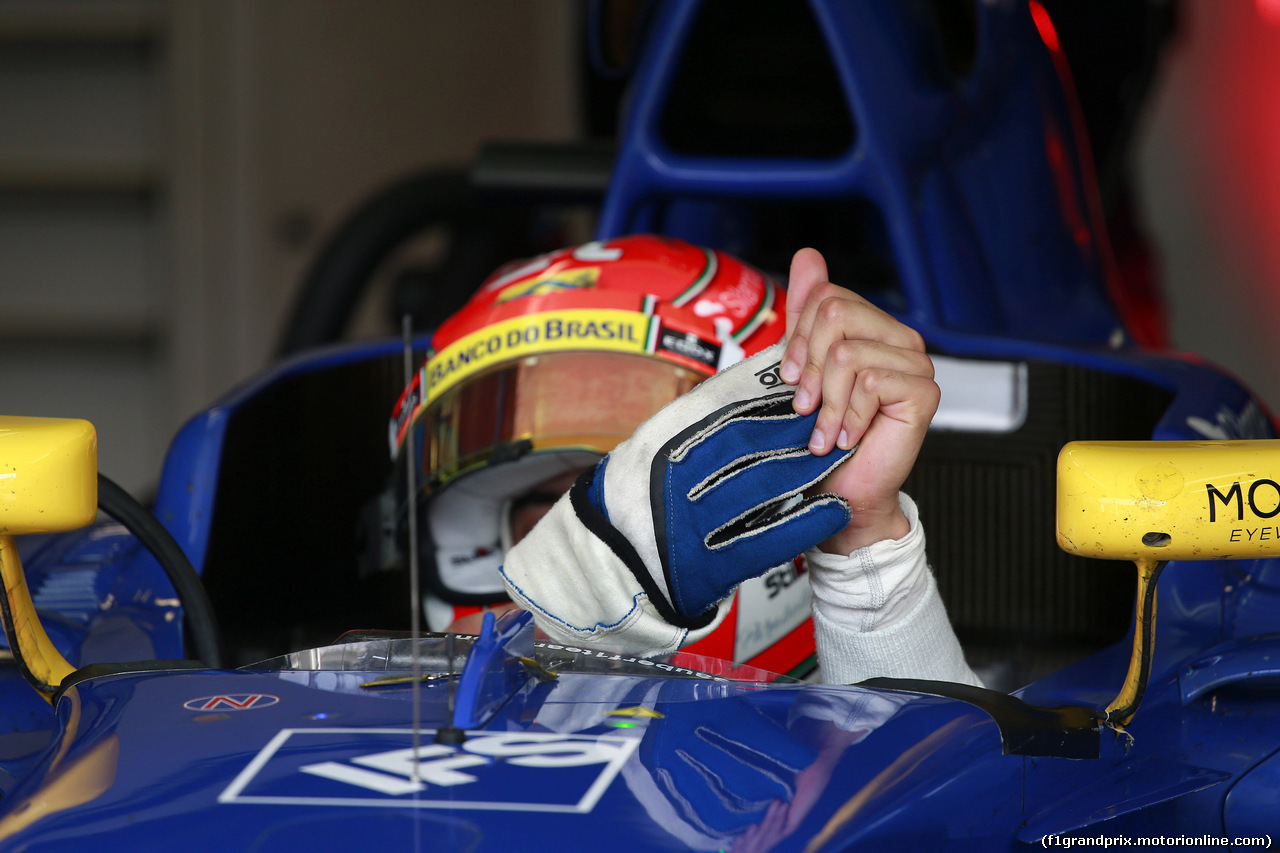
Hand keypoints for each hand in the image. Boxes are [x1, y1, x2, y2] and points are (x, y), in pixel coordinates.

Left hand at [781, 248, 937, 553]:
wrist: (841, 491)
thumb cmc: (822, 436)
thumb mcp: (802, 369)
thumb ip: (807, 313)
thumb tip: (808, 256)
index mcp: (871, 327)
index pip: (824, 297)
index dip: (797, 339)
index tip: (791, 379)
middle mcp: (898, 339)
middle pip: (835, 315)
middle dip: (809, 367)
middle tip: (806, 407)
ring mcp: (915, 363)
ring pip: (847, 354)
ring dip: (826, 403)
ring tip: (826, 431)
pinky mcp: (924, 392)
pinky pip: (869, 382)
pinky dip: (848, 417)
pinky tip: (848, 437)